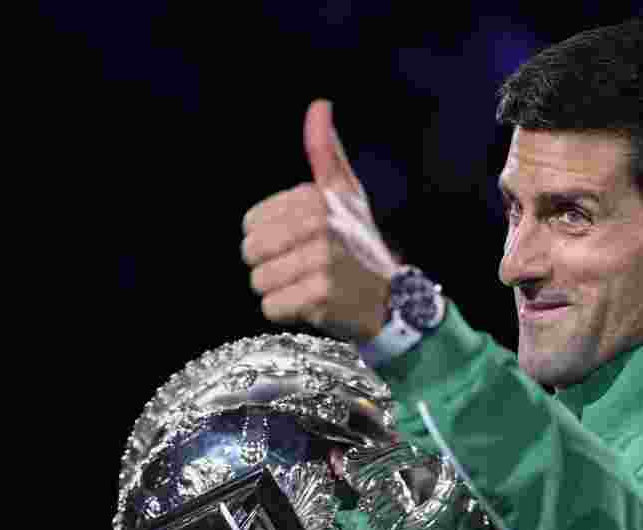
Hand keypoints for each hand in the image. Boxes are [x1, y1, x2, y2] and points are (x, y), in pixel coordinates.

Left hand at [241, 99, 398, 342]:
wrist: (392, 299)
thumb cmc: (360, 244)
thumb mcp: (346, 195)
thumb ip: (325, 152)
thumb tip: (319, 104)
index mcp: (316, 199)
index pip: (250, 225)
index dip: (271, 239)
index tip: (303, 243)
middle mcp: (320, 227)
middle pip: (251, 252)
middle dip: (271, 266)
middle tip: (304, 268)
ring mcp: (321, 263)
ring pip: (259, 282)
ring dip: (280, 291)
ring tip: (311, 285)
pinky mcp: (320, 298)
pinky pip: (271, 308)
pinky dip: (289, 313)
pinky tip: (315, 305)